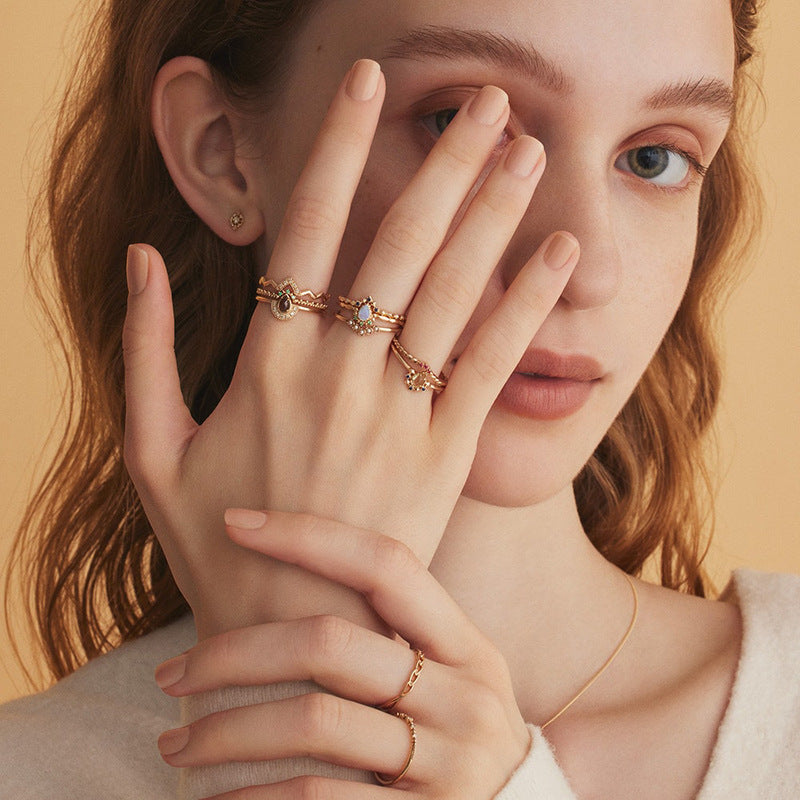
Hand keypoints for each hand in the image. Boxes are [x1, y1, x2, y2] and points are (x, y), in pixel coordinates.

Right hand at [123, 59, 578, 636]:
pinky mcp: (444, 458)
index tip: (369, 85)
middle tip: (486, 98)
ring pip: (450, 293)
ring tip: (528, 146)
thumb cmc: (216, 543)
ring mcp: (396, 416)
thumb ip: (144, 349)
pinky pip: (490, 366)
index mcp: (266, 362)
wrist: (290, 634)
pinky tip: (561, 251)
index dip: (339, 148)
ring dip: (492, 214)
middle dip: (443, 162)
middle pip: (397, 244)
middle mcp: (336, 375)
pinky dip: (525, 305)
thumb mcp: (152, 449)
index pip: (308, 227)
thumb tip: (137, 257)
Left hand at [155, 511, 531, 798]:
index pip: (387, 564)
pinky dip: (253, 797)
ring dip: (225, 732)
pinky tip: (218, 798)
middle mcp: (464, 695)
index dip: (310, 533)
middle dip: (233, 653)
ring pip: (312, 721)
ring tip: (177, 746)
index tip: (234, 522)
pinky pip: (316, 797)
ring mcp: (448, 762)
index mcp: (468, 645)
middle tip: (171, 674)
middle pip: (329, 641)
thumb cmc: (465, 736)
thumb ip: (400, 637)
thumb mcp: (456, 676)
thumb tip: (291, 592)